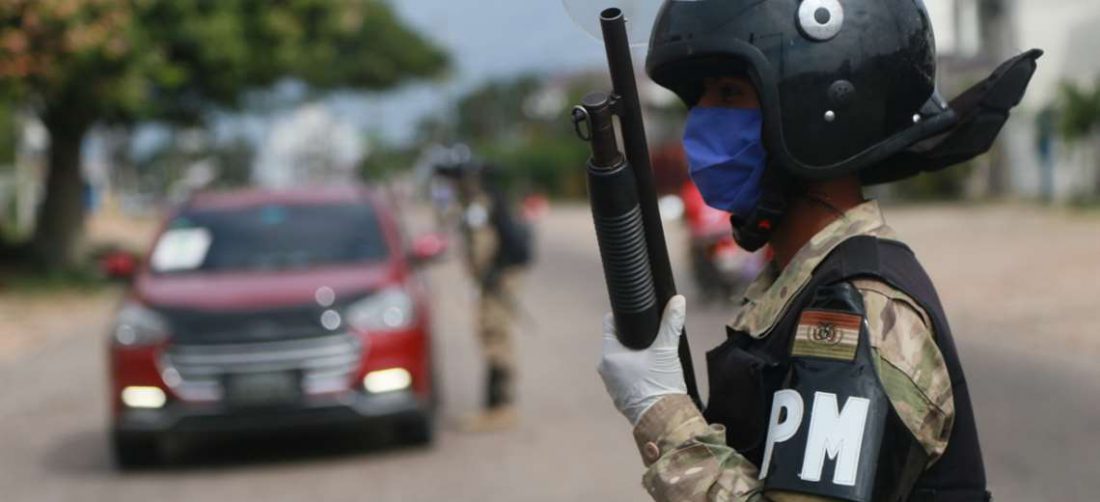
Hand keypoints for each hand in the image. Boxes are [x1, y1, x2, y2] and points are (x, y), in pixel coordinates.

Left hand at [598, 295, 687, 425]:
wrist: (664, 422)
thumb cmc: (661, 385)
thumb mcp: (666, 350)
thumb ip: (670, 323)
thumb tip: (678, 300)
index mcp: (609, 355)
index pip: (610, 324)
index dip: (623, 317)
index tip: (638, 315)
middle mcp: (604, 369)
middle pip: (617, 342)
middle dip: (632, 338)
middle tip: (651, 335)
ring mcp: (610, 385)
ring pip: (621, 360)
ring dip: (634, 356)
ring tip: (652, 355)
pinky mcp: (619, 397)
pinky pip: (624, 376)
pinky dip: (635, 372)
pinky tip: (650, 373)